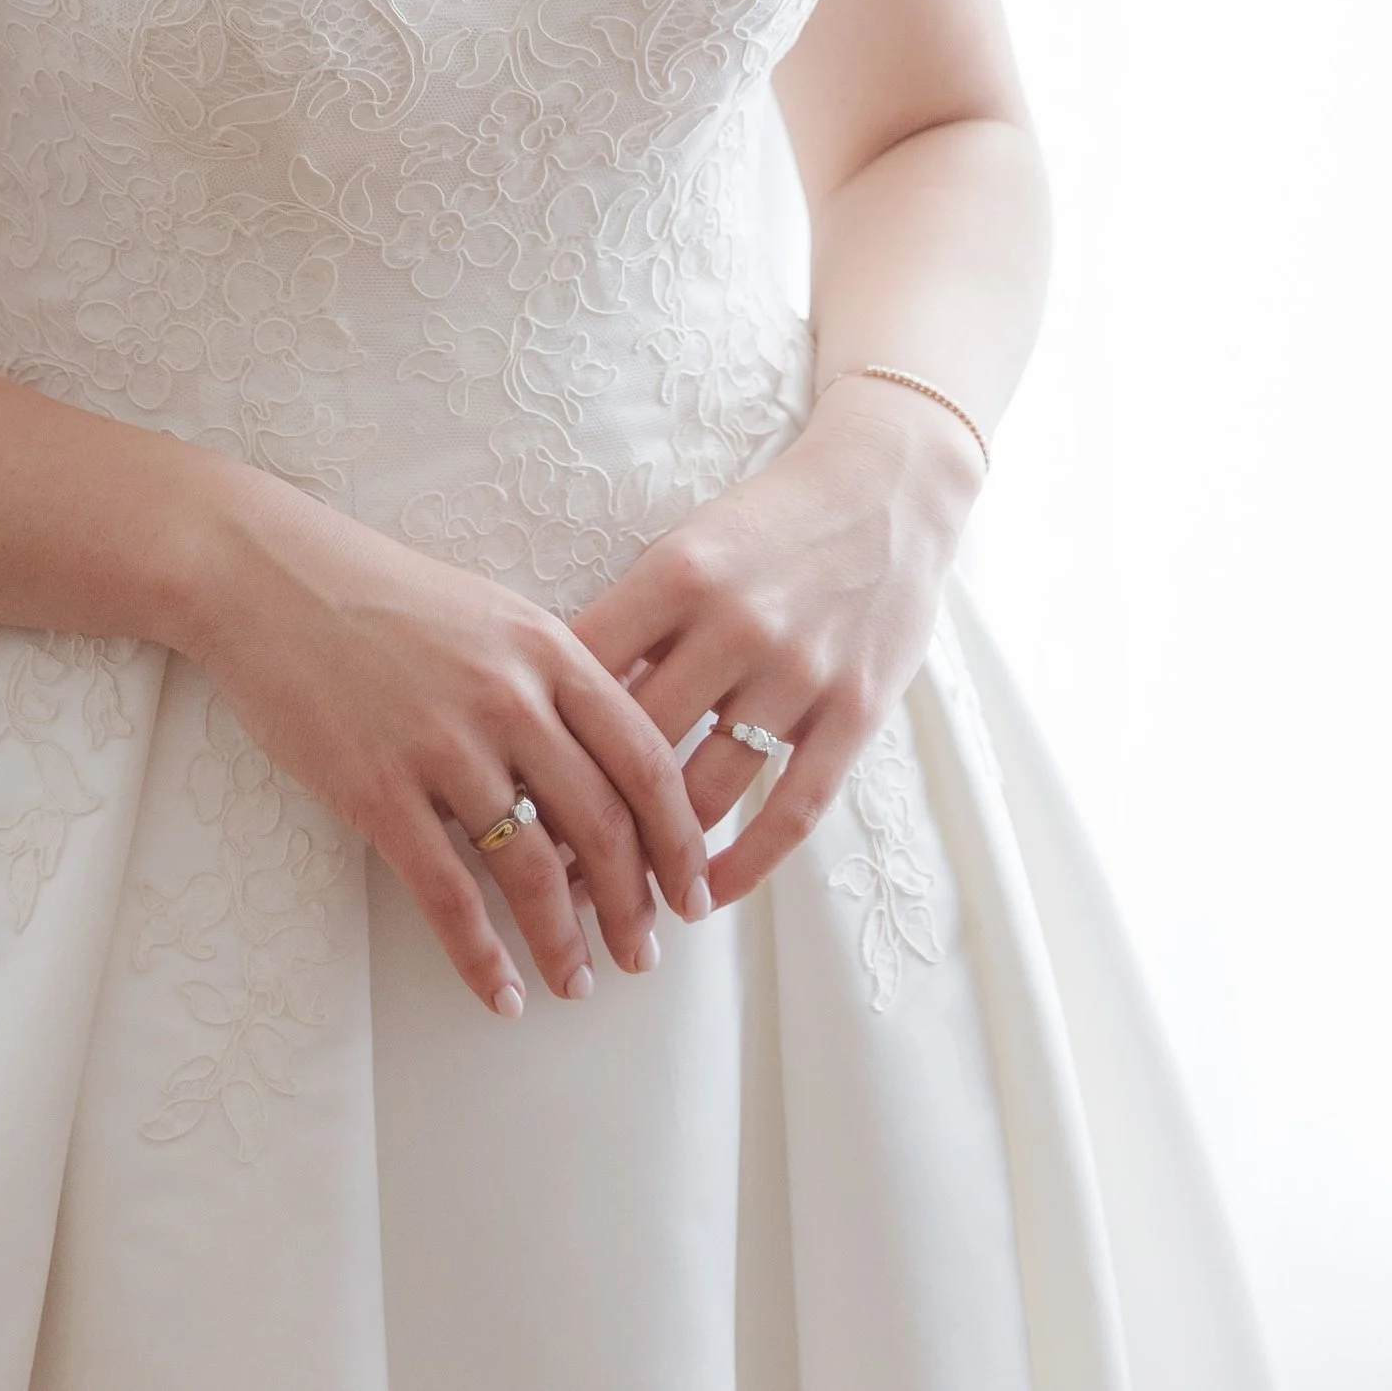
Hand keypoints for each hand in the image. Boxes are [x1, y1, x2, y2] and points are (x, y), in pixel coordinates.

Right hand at [181, 472, 715, 1018]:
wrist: (269, 576)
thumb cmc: (384, 594)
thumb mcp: (494, 614)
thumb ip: (555, 680)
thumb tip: (614, 767)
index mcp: (548, 650)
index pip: (644, 760)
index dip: (678, 839)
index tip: (694, 892)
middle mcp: (509, 698)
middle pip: (602, 826)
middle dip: (634, 906)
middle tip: (645, 956)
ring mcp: (442, 746)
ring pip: (532, 871)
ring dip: (564, 943)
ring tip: (579, 983)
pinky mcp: (377, 789)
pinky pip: (447, 894)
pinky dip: (482, 957)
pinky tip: (503, 995)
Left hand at [565, 374, 981, 908]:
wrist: (887, 489)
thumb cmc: (767, 524)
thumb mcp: (689, 549)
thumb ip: (633, 625)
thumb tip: (561, 712)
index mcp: (678, 574)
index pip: (585, 673)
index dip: (540, 740)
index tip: (504, 795)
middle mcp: (736, 625)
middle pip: (638, 747)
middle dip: (586, 821)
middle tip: (543, 877)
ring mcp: (800, 673)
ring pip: (709, 791)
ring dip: (659, 859)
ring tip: (618, 903)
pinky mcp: (856, 712)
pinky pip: (792, 808)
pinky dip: (747, 864)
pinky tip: (709, 896)